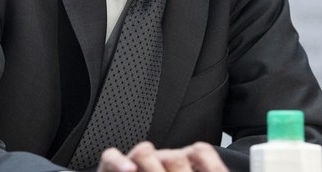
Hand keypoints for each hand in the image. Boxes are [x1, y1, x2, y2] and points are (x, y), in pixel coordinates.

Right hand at [96, 141, 227, 171]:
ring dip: (154, 169)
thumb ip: (197, 168)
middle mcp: (159, 162)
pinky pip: (110, 156)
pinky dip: (120, 162)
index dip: (212, 166)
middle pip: (175, 157)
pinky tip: (130, 170)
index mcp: (182, 166)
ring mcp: (135, 163)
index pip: (200, 153)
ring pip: (144, 152)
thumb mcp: (179, 170)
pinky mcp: (109, 167)